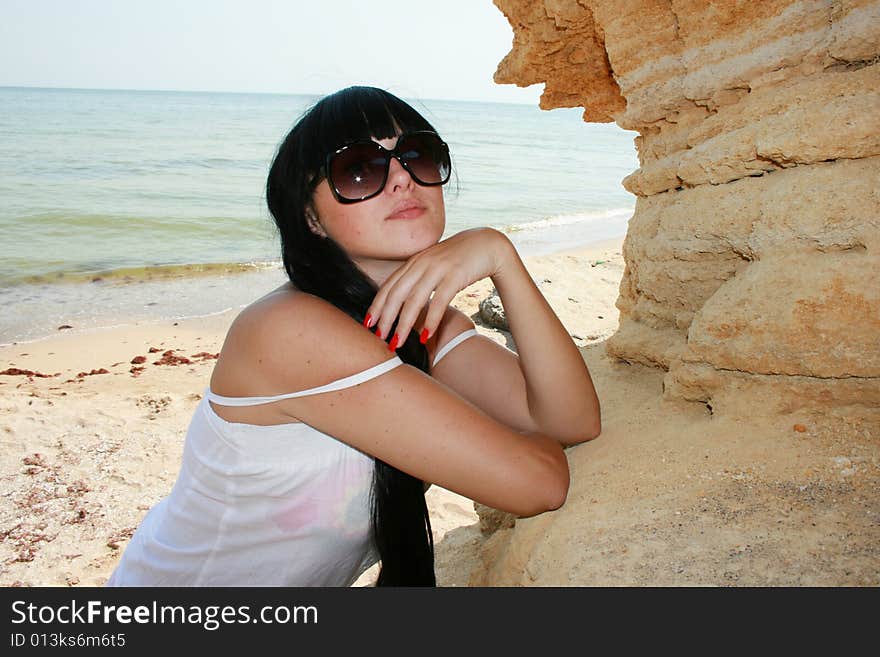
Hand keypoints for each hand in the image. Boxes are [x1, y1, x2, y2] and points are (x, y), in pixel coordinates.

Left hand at [365, 227, 513, 348]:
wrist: (487, 245)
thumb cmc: (460, 259)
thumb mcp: (434, 265)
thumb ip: (419, 278)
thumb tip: (405, 302)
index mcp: (414, 262)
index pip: (389, 286)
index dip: (377, 305)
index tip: (369, 324)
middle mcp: (422, 264)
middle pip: (396, 294)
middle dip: (385, 318)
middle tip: (380, 338)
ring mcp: (438, 268)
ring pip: (414, 300)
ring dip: (404, 324)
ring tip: (398, 343)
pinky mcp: (455, 275)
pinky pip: (439, 301)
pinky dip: (431, 320)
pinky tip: (425, 335)